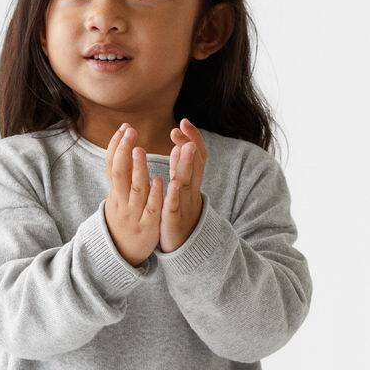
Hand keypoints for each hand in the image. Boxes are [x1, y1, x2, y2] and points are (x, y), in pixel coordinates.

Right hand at [102, 124, 163, 266]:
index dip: (116, 146)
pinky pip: (150, 208)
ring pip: (135, 189)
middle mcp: (121, 200)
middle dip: (123, 151)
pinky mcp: (147, 226)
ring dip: (138, 169)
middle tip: (130, 131)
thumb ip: (120, 175)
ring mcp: (134, 213)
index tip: (124, 127)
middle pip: (119, 173)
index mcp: (115, 192)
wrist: (121, 254)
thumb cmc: (123, 219)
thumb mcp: (116, 197)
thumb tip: (120, 147)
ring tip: (139, 150)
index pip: (112, 165)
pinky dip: (153, 194)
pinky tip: (158, 180)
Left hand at [158, 117, 205, 252]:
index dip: (192, 138)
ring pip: (187, 182)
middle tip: (181, 127)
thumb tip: (182, 146)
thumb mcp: (181, 189)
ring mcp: (184, 205)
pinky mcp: (175, 220)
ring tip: (185, 147)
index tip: (183, 121)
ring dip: (186, 164)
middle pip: (195, 165)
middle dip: (190, 145)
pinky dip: (175, 194)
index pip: (196, 155)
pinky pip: (176, 206)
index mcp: (191, 182)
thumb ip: (181, 168)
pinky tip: (173, 183)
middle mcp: (191, 191)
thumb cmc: (180, 214)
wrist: (184, 247)